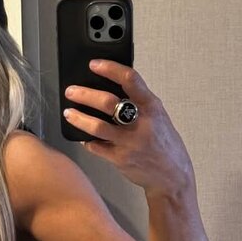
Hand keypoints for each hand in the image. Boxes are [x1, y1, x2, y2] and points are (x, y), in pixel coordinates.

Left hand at [63, 59, 194, 196]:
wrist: (173, 176)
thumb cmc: (164, 143)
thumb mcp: (158, 116)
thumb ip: (139, 102)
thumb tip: (112, 86)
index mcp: (152, 107)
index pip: (130, 80)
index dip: (110, 68)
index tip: (94, 64)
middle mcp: (141, 123)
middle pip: (107, 102)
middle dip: (84, 94)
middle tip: (71, 91)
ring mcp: (129, 142)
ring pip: (97, 126)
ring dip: (78, 118)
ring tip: (68, 112)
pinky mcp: (120, 159)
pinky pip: (95, 146)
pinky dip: (86, 140)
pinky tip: (81, 135)